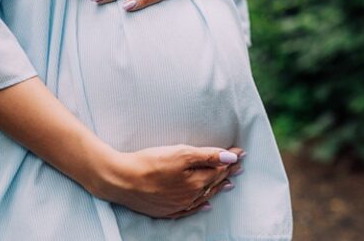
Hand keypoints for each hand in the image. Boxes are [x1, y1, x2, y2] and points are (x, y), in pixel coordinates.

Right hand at [92, 144, 245, 218]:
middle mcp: (191, 196)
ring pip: (204, 196)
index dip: (230, 159)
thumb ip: (207, 156)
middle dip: (227, 172)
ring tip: (229, 182)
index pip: (219, 169)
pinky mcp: (166, 210)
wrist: (122, 180)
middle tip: (238, 166)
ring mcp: (178, 205)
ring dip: (217, 187)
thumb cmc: (150, 163)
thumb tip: (231, 158)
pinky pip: (190, 209)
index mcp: (196, 181)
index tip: (240, 152)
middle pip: (214, 182)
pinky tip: (206, 204)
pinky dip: (201, 204)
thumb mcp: (180, 153)